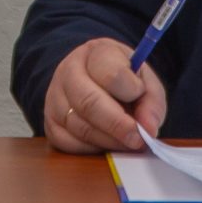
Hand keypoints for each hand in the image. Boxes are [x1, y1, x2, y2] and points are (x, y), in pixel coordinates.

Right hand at [43, 38, 166, 153]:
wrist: (94, 81)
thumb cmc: (124, 81)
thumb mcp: (144, 81)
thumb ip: (151, 102)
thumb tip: (148, 128)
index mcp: (97, 52)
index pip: (112, 74)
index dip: (131, 92)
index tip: (143, 101)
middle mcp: (69, 71)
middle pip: (89, 102)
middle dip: (117, 125)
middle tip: (138, 139)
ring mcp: (54, 97)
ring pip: (79, 125)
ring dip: (108, 140)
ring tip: (127, 142)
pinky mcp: (50, 123)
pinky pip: (69, 143)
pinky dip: (92, 149)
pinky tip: (106, 143)